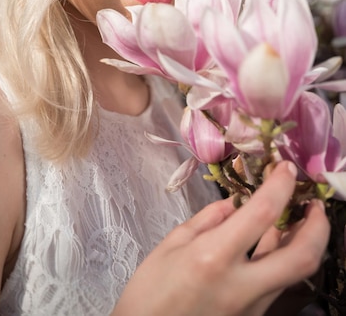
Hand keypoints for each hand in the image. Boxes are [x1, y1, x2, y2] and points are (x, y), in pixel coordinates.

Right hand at [112, 161, 329, 315]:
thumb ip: (207, 220)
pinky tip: (279, 240)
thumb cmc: (150, 292)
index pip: (261, 213)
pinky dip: (286, 257)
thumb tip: (235, 203)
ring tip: (302, 216)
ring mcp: (252, 306)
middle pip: (301, 256)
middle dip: (319, 225)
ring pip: (296, 272)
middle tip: (315, 202)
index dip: (280, 185)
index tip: (285, 167)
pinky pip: (279, 282)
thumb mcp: (171, 245)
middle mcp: (241, 284)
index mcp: (214, 257)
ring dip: (306, 241)